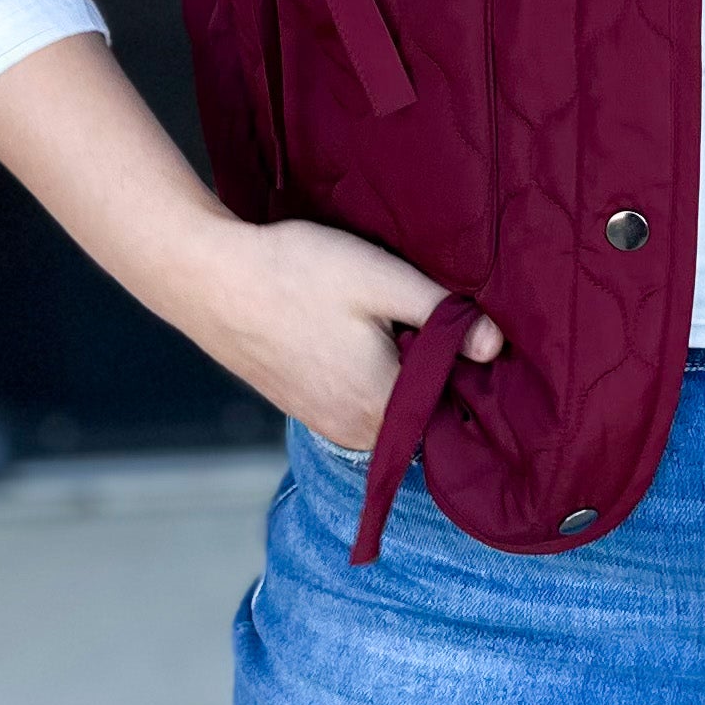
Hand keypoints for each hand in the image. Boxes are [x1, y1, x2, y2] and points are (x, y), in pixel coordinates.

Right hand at [0, 33, 500, 450]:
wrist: (208, 278)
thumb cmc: (296, 273)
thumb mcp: (381, 280)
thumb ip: (443, 314)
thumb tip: (496, 346)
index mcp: (382, 408)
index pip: (455, 407)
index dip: (469, 368)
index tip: (466, 329)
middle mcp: (355, 431)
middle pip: (422, 409)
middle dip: (433, 369)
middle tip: (423, 312)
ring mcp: (324, 423)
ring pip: (387, 403)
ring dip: (397, 369)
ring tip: (384, 317)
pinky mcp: (303, 406)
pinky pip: (357, 399)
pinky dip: (367, 372)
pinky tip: (353, 330)